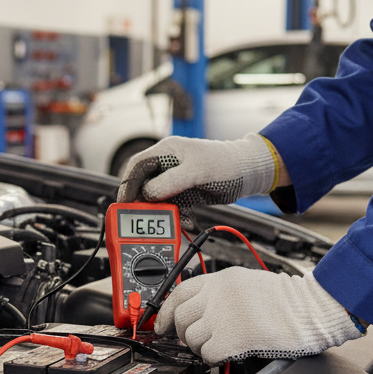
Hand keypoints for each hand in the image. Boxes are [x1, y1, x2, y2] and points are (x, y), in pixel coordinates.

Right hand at [117, 134, 276, 223]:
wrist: (249, 172)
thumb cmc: (226, 162)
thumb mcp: (197, 170)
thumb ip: (171, 182)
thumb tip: (148, 194)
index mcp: (165, 152)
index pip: (137, 167)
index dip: (127, 185)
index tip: (124, 203)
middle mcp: (167, 165)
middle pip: (143, 186)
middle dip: (144, 203)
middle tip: (146, 218)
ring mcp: (175, 180)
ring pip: (157, 200)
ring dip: (163, 213)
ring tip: (174, 221)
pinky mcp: (185, 193)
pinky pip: (172, 207)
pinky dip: (176, 217)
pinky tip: (187, 221)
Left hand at [155, 267, 363, 364]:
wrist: (312, 310)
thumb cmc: (288, 300)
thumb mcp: (247, 283)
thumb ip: (221, 292)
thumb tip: (196, 311)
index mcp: (222, 279)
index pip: (179, 292)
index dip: (166, 311)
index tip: (163, 324)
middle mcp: (218, 295)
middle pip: (181, 318)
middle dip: (185, 333)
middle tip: (197, 340)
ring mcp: (223, 317)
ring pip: (192, 338)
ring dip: (202, 347)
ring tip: (220, 345)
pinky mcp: (232, 339)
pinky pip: (207, 355)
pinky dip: (214, 359)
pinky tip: (228, 353)